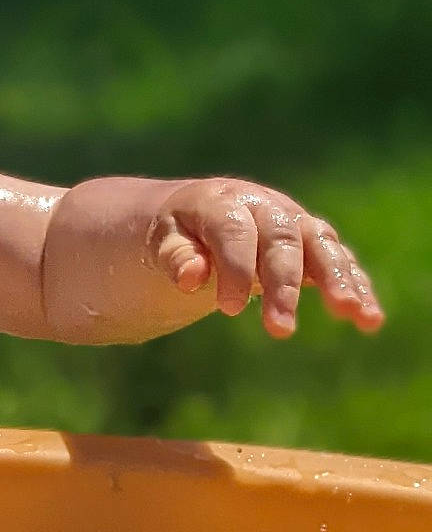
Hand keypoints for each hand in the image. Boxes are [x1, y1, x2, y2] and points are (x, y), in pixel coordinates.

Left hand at [147, 180, 382, 337]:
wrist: (201, 216)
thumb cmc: (179, 232)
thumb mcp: (163, 240)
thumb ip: (176, 256)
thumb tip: (190, 278)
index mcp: (225, 202)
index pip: (234, 233)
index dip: (234, 269)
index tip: (228, 309)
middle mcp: (267, 207)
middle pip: (282, 241)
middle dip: (284, 285)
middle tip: (280, 329)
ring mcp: (295, 223)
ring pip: (322, 246)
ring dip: (338, 280)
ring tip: (351, 313)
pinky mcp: (314, 243)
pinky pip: (340, 262)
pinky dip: (357, 286)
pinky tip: (369, 318)